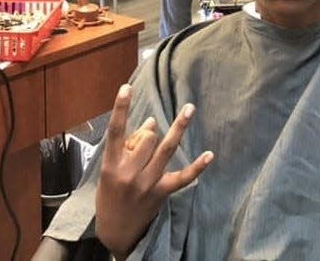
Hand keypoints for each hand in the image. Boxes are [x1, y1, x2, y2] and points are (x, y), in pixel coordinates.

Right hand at [95, 84, 213, 258]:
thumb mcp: (110, 170)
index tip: (126, 87)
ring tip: (189, 108)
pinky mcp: (162, 192)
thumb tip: (153, 122)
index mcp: (111, 165)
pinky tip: (209, 154)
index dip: (120, 108)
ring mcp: (147, 183)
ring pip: (165, 149)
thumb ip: (129, 145)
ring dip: (179, 127)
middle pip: (147, 138)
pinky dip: (197, 167)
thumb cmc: (110, 195)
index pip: (115, 131)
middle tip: (145, 141)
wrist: (116, 232)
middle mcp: (129, 173)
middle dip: (149, 133)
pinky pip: (183, 177)